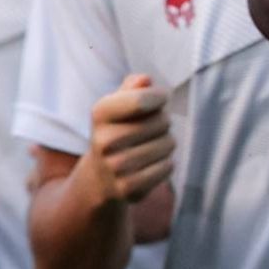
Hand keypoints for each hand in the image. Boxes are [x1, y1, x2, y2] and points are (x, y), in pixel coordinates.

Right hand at [87, 73, 174, 204]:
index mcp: (100, 113)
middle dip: (164, 120)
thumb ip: (132, 86)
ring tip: (152, 144)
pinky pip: (167, 166)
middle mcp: (104, 141)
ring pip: (168, 143)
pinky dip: (166, 162)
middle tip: (153, 127)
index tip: (161, 98)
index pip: (142, 99)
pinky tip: (152, 163)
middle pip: (162, 121)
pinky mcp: (128, 188)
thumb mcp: (117, 104)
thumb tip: (145, 80)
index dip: (160, 96)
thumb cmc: (117, 130)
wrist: (100, 177)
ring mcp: (115, 167)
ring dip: (167, 142)